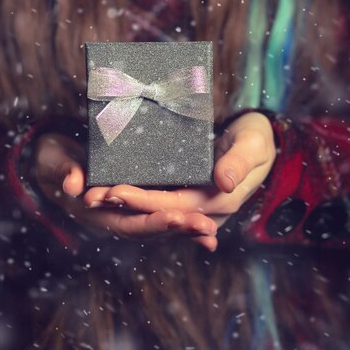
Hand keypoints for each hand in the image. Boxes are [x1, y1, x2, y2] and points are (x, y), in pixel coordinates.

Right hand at [34, 133, 217, 249]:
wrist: (55, 164)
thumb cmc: (54, 162)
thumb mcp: (54, 162)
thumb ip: (63, 171)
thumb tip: (72, 185)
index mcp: (97, 215)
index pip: (128, 223)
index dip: (152, 222)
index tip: (175, 218)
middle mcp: (115, 220)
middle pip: (151, 230)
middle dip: (179, 230)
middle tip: (206, 228)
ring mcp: (127, 216)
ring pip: (160, 227)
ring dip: (186, 230)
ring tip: (211, 231)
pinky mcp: (137, 207)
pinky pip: (162, 218)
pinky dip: (183, 225)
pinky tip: (206, 231)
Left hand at [84, 112, 276, 248]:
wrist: (258, 139)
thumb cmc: (257, 138)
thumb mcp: (254, 145)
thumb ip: (240, 161)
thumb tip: (225, 182)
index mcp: (219, 202)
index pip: (174, 206)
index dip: (144, 201)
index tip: (115, 192)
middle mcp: (203, 210)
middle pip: (157, 211)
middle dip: (123, 206)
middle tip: (92, 196)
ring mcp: (193, 205)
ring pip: (153, 209)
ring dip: (123, 204)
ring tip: (92, 195)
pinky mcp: (186, 194)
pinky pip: (157, 200)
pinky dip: (133, 198)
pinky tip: (108, 191)